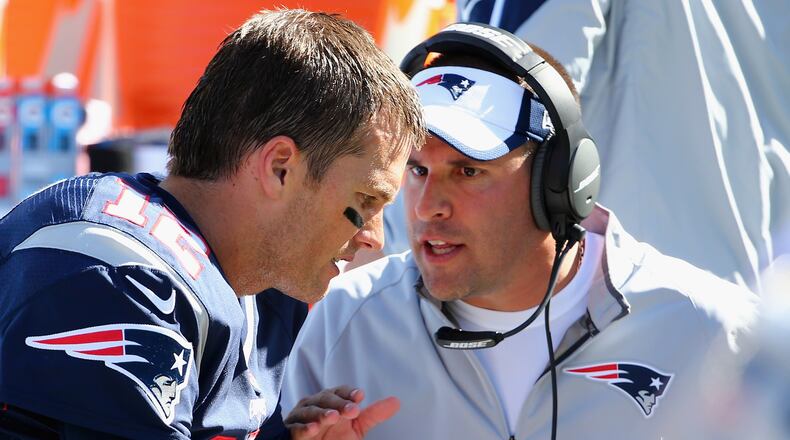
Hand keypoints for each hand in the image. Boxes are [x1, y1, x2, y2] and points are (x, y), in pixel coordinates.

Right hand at [285, 385, 399, 439]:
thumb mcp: (356, 427)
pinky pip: (295, 427)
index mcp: (332, 401)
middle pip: (326, 398)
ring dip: (321, 413)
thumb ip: (373, 415)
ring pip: (310, 410)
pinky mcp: (291, 431)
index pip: (340, 392)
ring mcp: (302, 417)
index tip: (360, 396)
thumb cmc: (333, 437)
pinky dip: (303, 427)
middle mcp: (316, 405)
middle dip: (339, 403)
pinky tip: (312, 429)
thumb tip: (396, 402)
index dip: (349, 393)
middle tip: (352, 410)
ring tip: (333, 418)